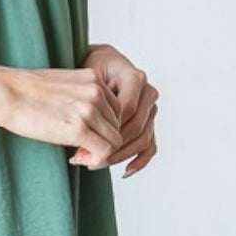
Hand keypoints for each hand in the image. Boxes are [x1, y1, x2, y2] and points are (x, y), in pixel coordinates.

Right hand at [0, 63, 125, 163]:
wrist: (3, 92)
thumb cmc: (23, 91)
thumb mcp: (61, 86)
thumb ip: (81, 99)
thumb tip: (90, 123)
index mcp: (94, 78)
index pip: (117, 110)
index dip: (103, 127)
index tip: (84, 136)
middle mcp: (96, 92)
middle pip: (118, 127)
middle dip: (103, 142)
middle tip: (80, 150)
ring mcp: (89, 110)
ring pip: (115, 142)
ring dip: (99, 153)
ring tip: (77, 154)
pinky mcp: (78, 128)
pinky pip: (104, 152)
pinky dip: (94, 160)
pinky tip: (75, 159)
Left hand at [73, 43, 158, 177]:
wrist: (102, 64)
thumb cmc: (92, 68)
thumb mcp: (88, 77)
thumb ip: (93, 98)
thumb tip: (90, 131)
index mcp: (135, 78)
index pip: (126, 110)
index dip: (107, 128)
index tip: (84, 141)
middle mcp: (148, 93)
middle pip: (135, 127)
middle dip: (112, 146)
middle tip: (88, 158)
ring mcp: (151, 109)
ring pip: (143, 139)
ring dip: (121, 156)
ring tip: (97, 164)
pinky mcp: (149, 123)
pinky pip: (150, 145)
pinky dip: (140, 160)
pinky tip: (125, 171)